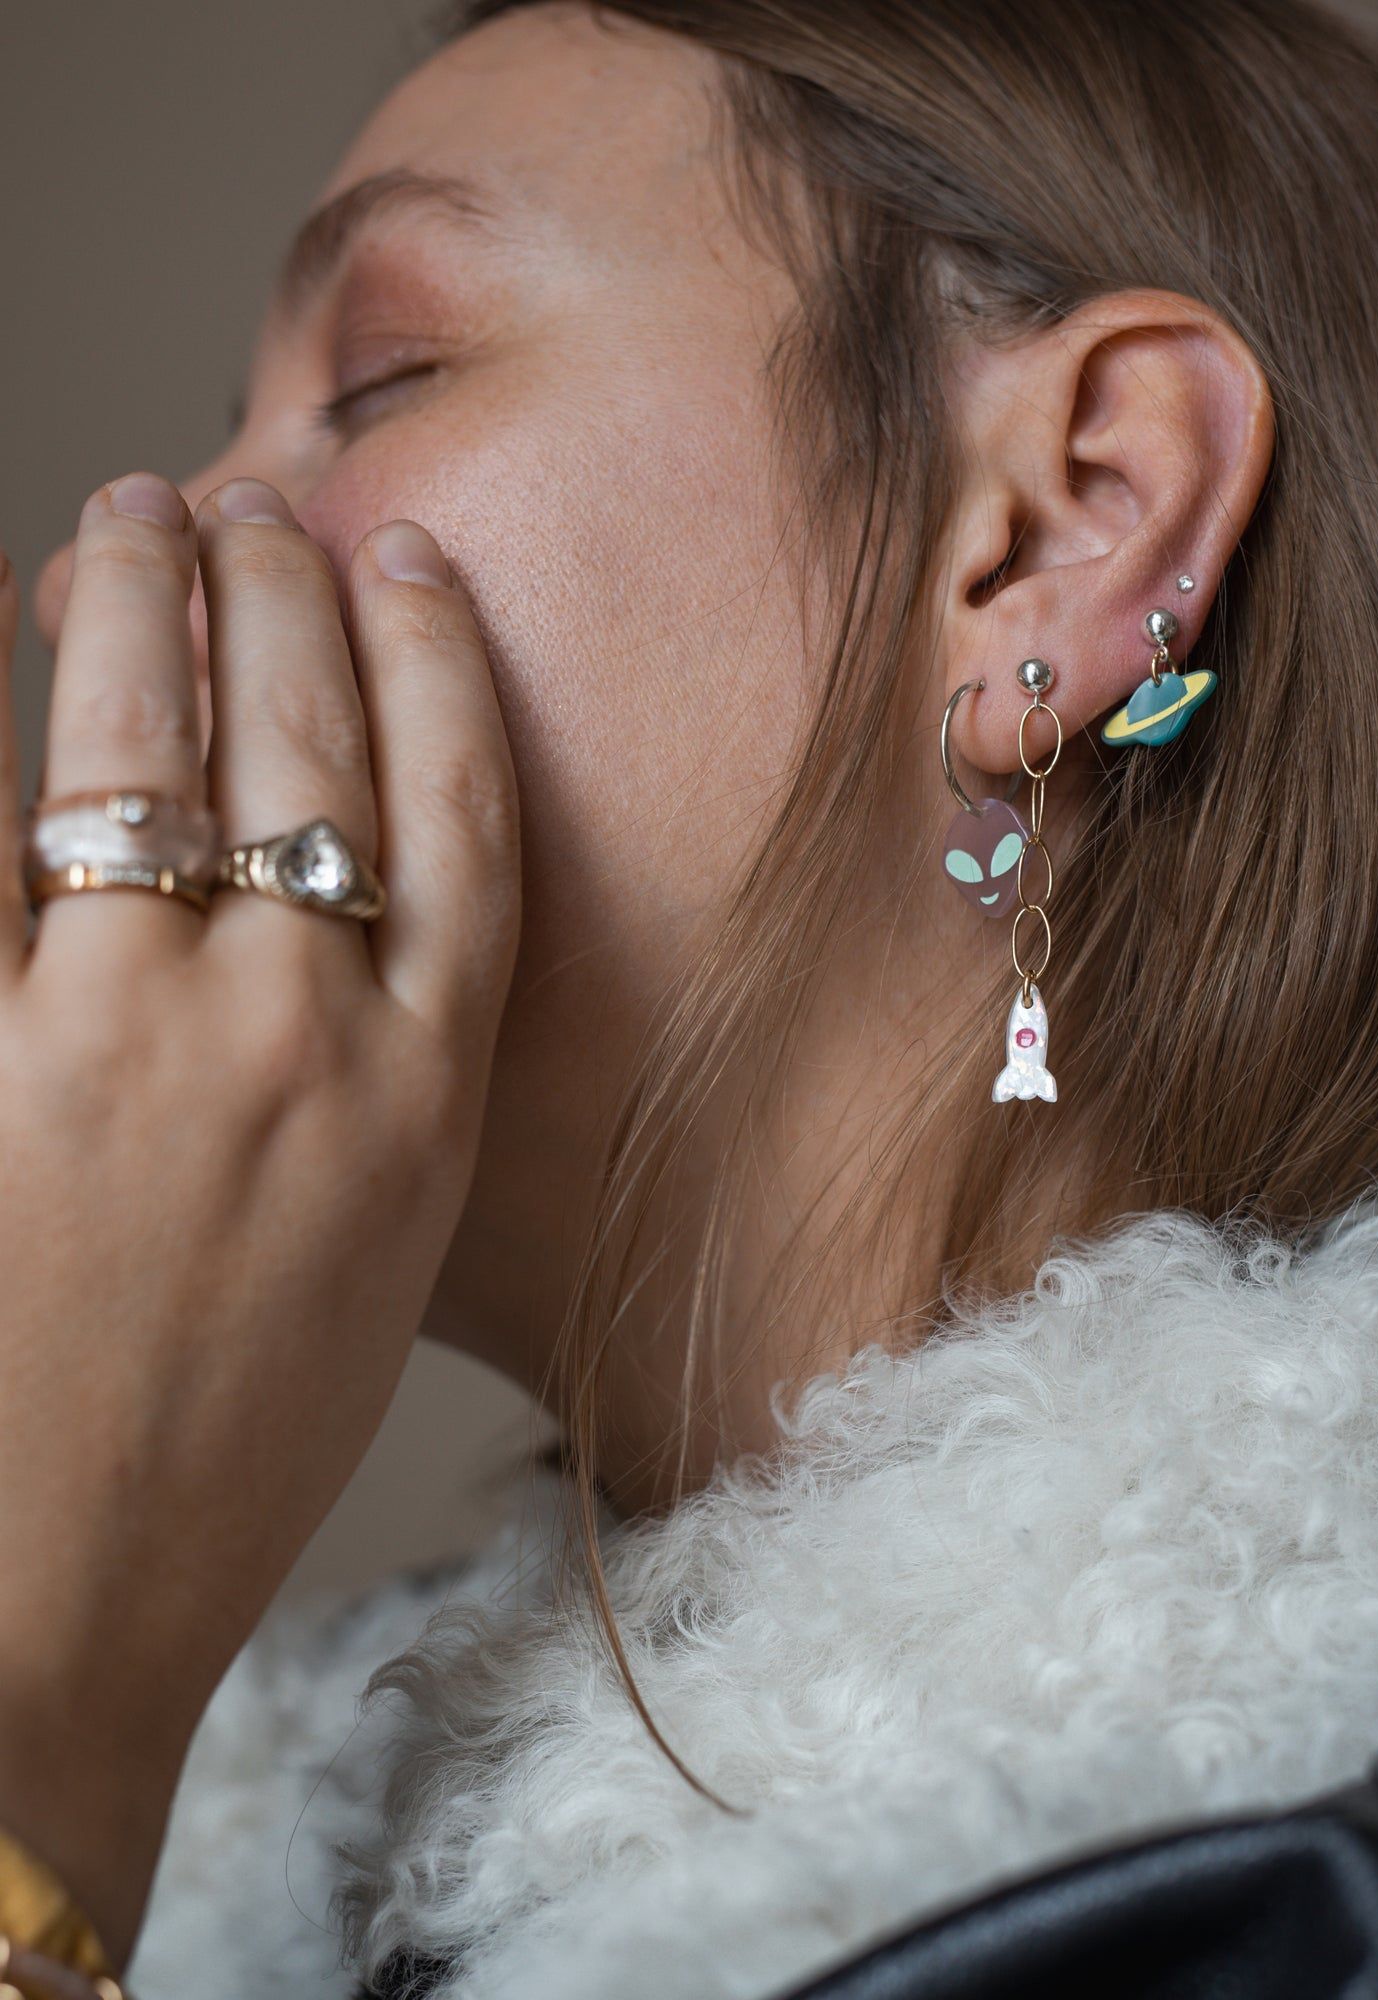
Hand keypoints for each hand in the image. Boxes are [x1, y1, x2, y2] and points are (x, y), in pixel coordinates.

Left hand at [0, 473, 519, 1961]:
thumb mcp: (373, 1255)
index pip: (459, 817)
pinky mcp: (2, 1055)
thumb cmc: (228, 1447)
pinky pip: (0, 843)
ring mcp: (145, 1038)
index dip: (436, 671)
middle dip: (280, 594)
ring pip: (162, 758)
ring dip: (146, 613)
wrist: (59, 1597)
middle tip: (248, 501)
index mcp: (425, 1093)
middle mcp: (308, 1034)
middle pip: (315, 750)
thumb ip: (375, 1079)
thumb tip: (331, 922)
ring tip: (129, 519)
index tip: (411, 572)